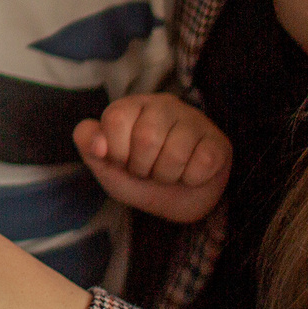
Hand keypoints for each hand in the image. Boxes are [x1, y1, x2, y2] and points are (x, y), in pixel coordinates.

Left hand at [73, 94, 229, 223]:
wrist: (177, 203)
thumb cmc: (139, 178)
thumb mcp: (106, 166)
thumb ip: (89, 147)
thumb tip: (97, 143)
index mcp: (132, 106)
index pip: (116, 119)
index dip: (117, 151)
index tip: (124, 160)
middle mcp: (163, 105)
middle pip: (147, 137)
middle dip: (143, 167)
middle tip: (148, 169)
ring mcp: (194, 120)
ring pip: (176, 153)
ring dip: (167, 175)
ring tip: (169, 172)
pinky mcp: (218, 142)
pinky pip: (203, 162)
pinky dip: (192, 179)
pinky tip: (191, 173)